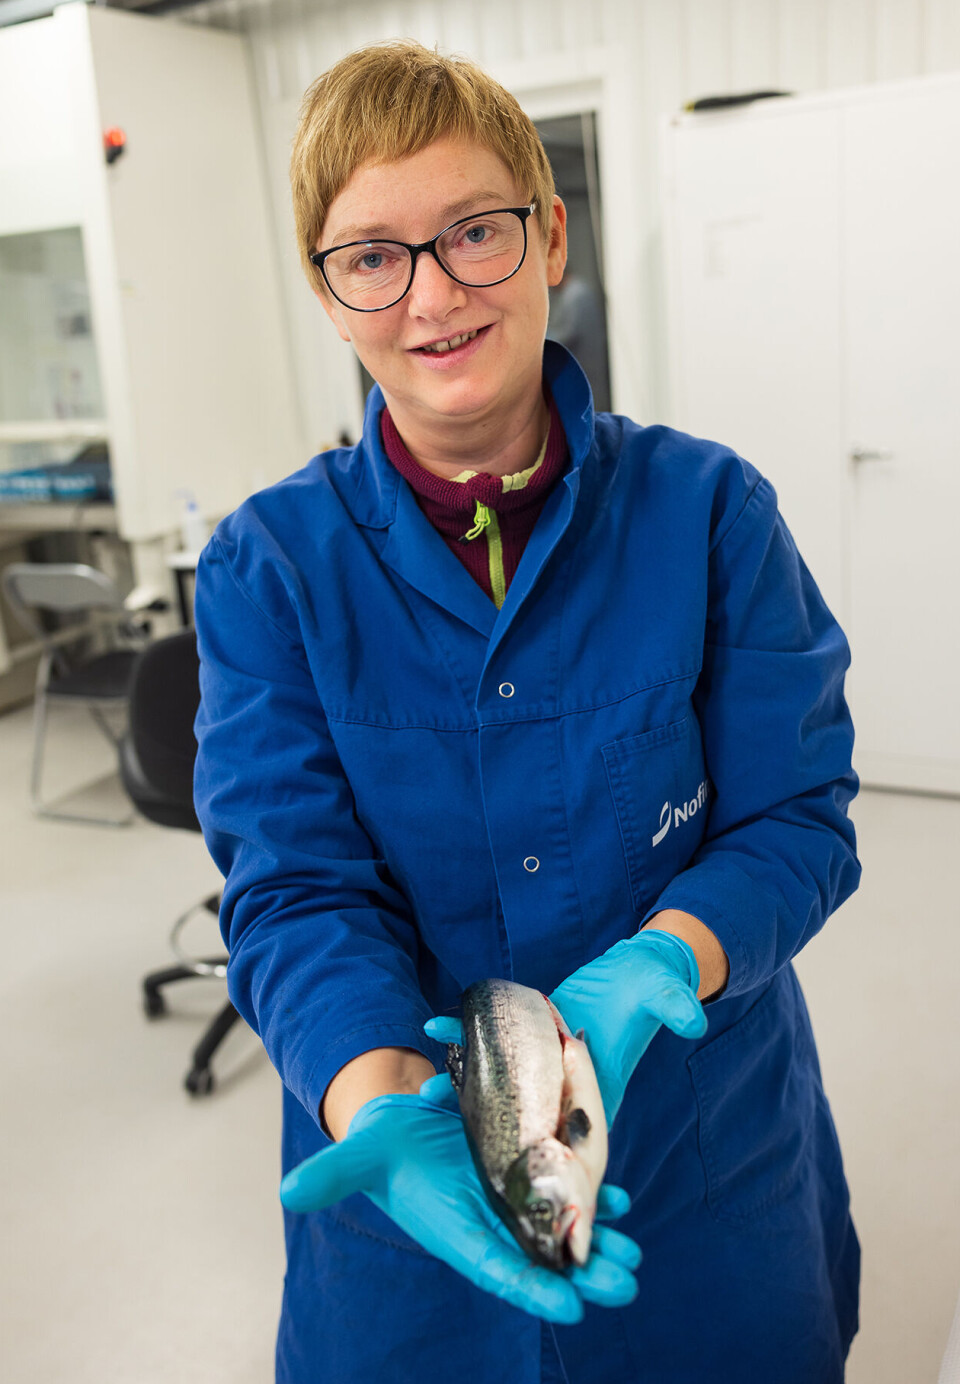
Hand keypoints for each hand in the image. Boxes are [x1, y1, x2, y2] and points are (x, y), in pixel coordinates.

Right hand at [280, 1073, 640, 1323]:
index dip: (532, 1288)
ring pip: (562, 1229)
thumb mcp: (356, 1155)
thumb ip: (332, 1176)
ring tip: (633, 1256)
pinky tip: (621, 1199)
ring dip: (598, 1243)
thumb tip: (290, 1192)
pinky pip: (565, 1190)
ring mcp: (509, 1200)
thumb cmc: (380, 1146)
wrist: (399, 1122)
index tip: (571, 1309)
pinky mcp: (524, 1171)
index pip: (495, 1268)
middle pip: (542, 1256)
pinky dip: (594, 1196)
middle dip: (584, 1273)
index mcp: (452, 1231)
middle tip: (624, 1285)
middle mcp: (488, 1222)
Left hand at [426, 935, 705, 1127]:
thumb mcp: (667, 993)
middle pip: (516, 1112)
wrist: (641, 971)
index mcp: (596, 1087)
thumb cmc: (656, 985)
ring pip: (497, 1082)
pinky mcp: (530, 1037)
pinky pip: (493, 1043)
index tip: (491, 1147)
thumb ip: (676, 1006)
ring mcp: (543, 1062)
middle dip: (475, 1118)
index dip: (527, 1141)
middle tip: (433, 1108)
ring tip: (422, 1086)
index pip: (561, 1125)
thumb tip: (693, 1020)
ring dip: (461, 1083)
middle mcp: (563, 1083)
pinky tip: (434, 1025)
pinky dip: (464, 1035)